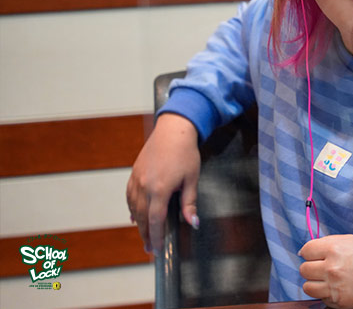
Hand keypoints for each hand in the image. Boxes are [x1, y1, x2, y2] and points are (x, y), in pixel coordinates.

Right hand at [126, 113, 200, 251]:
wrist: (173, 130)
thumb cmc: (185, 153)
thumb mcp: (192, 179)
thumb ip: (190, 203)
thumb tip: (193, 223)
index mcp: (160, 189)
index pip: (155, 220)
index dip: (155, 236)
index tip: (156, 249)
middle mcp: (144, 186)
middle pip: (142, 217)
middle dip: (146, 234)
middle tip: (149, 248)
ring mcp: (136, 179)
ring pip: (134, 208)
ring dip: (139, 223)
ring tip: (144, 235)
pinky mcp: (134, 173)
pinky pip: (130, 196)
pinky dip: (132, 208)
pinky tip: (135, 216)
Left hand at [299, 234, 352, 308]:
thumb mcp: (350, 240)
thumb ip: (327, 243)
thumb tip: (305, 251)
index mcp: (334, 249)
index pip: (305, 251)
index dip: (310, 252)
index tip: (315, 254)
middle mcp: (331, 268)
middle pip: (304, 269)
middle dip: (311, 267)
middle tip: (322, 267)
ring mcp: (334, 287)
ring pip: (307, 286)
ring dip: (315, 282)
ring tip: (327, 279)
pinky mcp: (339, 302)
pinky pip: (321, 298)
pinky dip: (326, 293)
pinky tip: (337, 287)